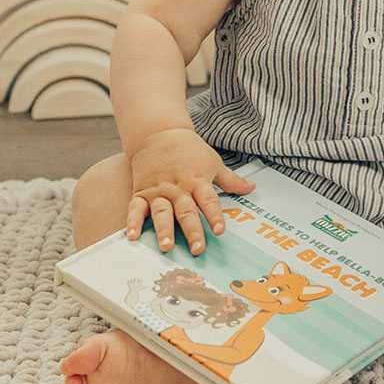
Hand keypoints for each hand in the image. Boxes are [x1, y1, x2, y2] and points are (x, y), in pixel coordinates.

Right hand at [127, 128, 255, 256]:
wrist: (159, 134)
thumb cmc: (190, 150)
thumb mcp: (213, 162)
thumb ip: (231, 180)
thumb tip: (252, 188)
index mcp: (197, 181)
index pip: (208, 200)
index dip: (214, 215)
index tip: (219, 231)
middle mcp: (178, 188)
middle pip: (186, 211)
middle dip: (192, 231)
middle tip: (197, 249)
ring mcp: (158, 191)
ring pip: (162, 212)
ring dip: (164, 230)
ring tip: (166, 247)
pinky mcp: (141, 192)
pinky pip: (136, 209)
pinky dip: (133, 222)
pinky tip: (132, 237)